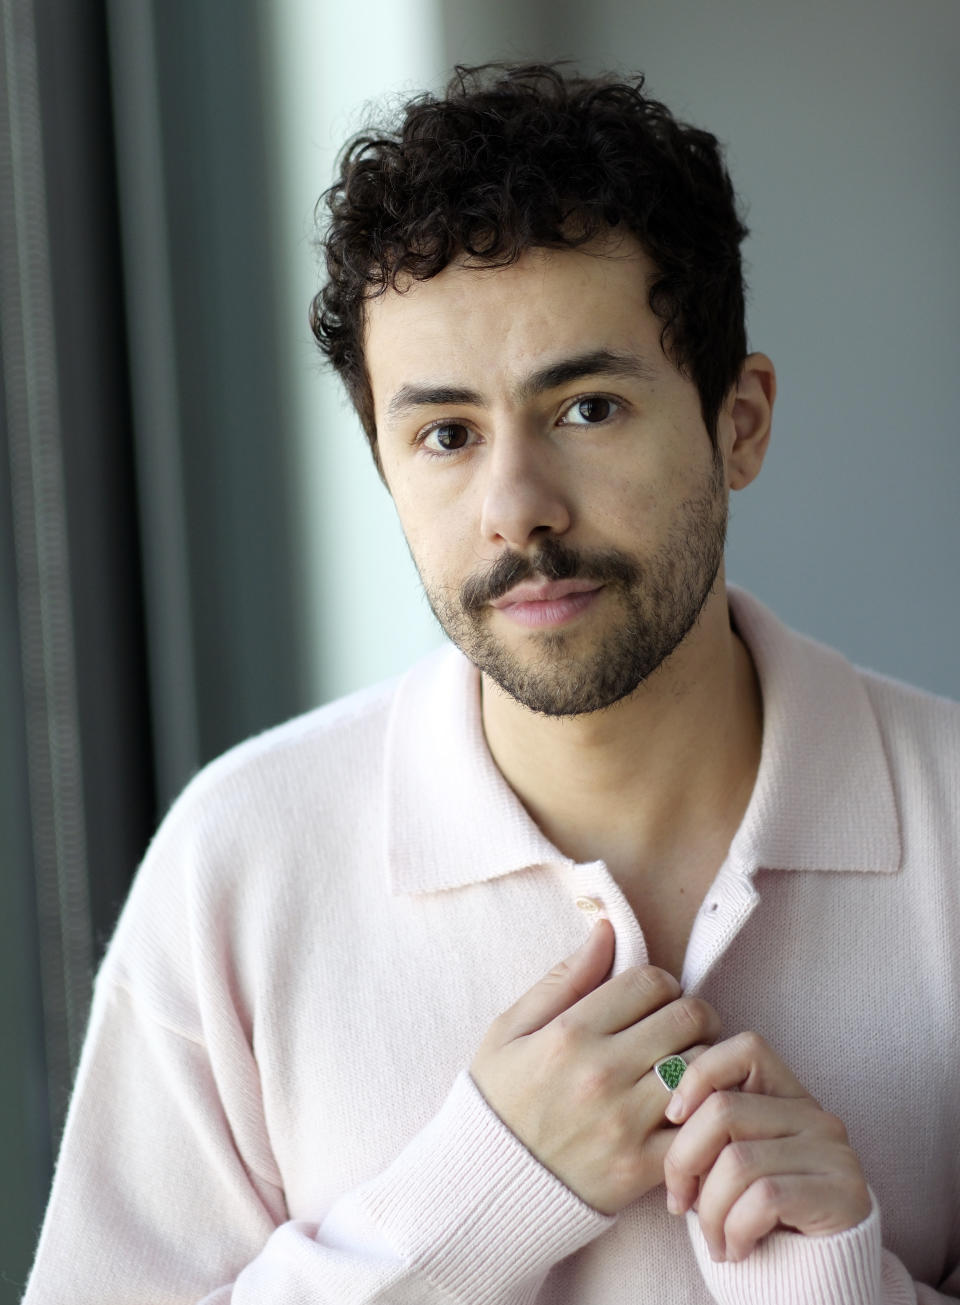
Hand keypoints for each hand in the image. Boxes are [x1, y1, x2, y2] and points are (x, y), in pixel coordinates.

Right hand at [470, 918, 720, 1214]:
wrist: (484, 1188)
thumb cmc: (497, 1101)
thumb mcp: (510, 1030)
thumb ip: (564, 979)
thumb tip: (606, 929)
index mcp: (569, 1033)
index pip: (650, 981)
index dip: (660, 982)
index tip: (653, 998)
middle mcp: (601, 1073)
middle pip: (688, 1018)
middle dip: (692, 1014)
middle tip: (679, 1029)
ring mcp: (624, 1123)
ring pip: (702, 1069)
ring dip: (702, 1063)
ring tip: (684, 1068)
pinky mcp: (641, 1168)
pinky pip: (698, 1129)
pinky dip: (702, 1117)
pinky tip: (686, 1113)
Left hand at [663, 1031, 871, 1261]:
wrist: (818, 1287)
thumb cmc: (759, 1223)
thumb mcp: (728, 1167)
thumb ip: (708, 1135)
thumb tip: (667, 1118)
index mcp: (788, 1097)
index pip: (746, 1048)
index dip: (699, 1074)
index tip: (671, 1117)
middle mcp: (816, 1115)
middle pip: (724, 1109)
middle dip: (683, 1161)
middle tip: (678, 1203)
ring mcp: (834, 1153)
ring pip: (738, 1161)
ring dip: (710, 1211)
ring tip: (712, 1239)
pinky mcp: (844, 1195)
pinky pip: (764, 1198)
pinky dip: (736, 1230)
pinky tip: (736, 1250)